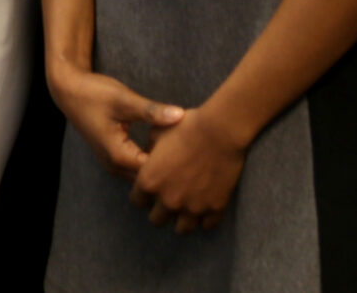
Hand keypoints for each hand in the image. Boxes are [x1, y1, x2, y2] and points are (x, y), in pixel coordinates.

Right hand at [47, 56, 183, 180]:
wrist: (69, 91)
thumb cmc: (93, 94)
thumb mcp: (124, 100)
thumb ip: (152, 111)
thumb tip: (180, 116)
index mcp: (119, 156)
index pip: (155, 173)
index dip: (175, 164)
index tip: (194, 150)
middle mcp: (115, 166)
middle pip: (150, 179)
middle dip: (170, 169)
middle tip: (194, 153)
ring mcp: (114, 163)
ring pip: (144, 175)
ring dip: (161, 167)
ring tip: (183, 151)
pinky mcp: (115, 156)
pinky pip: (138, 166)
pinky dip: (153, 161)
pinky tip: (167, 147)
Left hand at [131, 103, 250, 233]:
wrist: (220, 131)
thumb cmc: (186, 127)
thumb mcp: (157, 134)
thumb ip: (148, 152)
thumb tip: (146, 158)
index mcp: (149, 182)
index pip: (137, 201)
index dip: (143, 194)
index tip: (153, 188)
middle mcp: (168, 200)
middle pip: (157, 220)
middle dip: (161, 210)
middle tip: (170, 197)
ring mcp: (192, 208)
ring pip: (182, 229)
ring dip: (183, 218)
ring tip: (188, 206)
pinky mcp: (214, 209)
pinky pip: (207, 225)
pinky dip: (205, 218)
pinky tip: (206, 205)